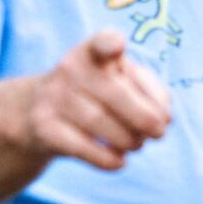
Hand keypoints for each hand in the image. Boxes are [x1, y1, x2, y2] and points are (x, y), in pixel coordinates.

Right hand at [25, 30, 170, 170]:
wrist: (38, 113)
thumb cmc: (96, 93)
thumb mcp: (122, 82)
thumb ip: (152, 93)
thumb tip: (164, 117)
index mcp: (93, 51)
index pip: (101, 42)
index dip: (109, 43)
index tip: (117, 46)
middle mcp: (70, 68)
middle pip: (116, 95)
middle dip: (144, 118)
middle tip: (159, 132)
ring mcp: (53, 97)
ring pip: (101, 124)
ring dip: (129, 140)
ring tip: (136, 144)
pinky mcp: (44, 127)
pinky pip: (83, 148)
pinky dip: (109, 159)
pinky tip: (120, 160)